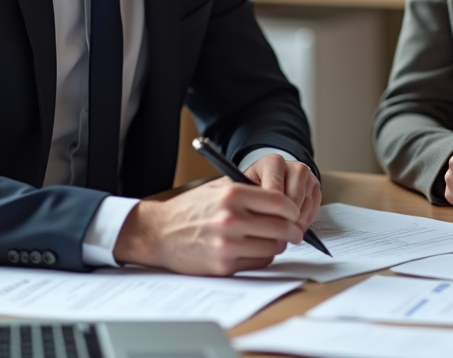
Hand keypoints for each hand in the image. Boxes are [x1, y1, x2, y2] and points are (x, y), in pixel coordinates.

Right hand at [113, 177, 302, 274]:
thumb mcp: (218, 188)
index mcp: (231, 195)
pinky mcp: (223, 265)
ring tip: (271, 238)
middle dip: (292, 230)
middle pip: (281, 227)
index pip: (279, 202)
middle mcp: (230, 219)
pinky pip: (258, 262)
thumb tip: (284, 200)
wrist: (158, 232)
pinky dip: (262, 256)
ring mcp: (227, 244)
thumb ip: (250, 190)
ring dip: (278, 244)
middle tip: (294, 230)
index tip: (294, 212)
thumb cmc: (190, 209)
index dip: (293, 209)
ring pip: (273, 247)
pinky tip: (254, 248)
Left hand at [243, 153, 321, 230]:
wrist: (265, 181)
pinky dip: (307, 219)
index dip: (271, 214)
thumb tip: (259, 221)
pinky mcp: (315, 184)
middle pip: (294, 198)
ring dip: (298, 221)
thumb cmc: (253, 189)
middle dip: (287, 219)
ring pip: (307, 203)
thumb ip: (251, 202)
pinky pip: (316, 205)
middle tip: (277, 234)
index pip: (275, 192)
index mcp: (271, 163)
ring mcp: (306, 175)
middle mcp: (291, 165)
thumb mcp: (246, 192)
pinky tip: (295, 224)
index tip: (266, 228)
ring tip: (285, 230)